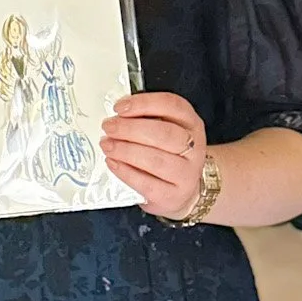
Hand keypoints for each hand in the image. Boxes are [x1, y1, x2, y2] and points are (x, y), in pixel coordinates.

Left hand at [101, 92, 207, 217]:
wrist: (183, 190)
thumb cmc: (168, 155)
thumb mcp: (165, 130)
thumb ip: (145, 120)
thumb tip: (116, 116)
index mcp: (191, 124)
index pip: (172, 106)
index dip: (144, 103)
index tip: (120, 107)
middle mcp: (193, 148)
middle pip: (164, 134)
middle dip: (130, 129)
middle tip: (109, 127)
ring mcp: (186, 174)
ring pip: (156, 160)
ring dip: (126, 150)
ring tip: (108, 145)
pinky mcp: (173, 196)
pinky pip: (147, 183)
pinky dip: (126, 172)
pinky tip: (113, 163)